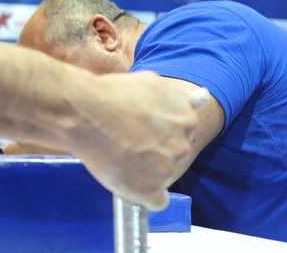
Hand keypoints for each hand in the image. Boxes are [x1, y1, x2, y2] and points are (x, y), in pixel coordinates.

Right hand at [62, 70, 204, 210]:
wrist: (85, 111)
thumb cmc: (111, 94)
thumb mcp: (151, 84)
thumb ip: (177, 98)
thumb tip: (202, 97)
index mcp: (187, 119)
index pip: (182, 134)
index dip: (159, 133)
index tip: (141, 131)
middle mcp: (183, 145)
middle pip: (175, 156)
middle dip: (156, 152)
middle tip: (128, 142)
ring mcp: (167, 168)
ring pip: (163, 177)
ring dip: (148, 171)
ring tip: (120, 155)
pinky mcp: (150, 188)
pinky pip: (157, 202)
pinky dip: (144, 195)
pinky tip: (128, 180)